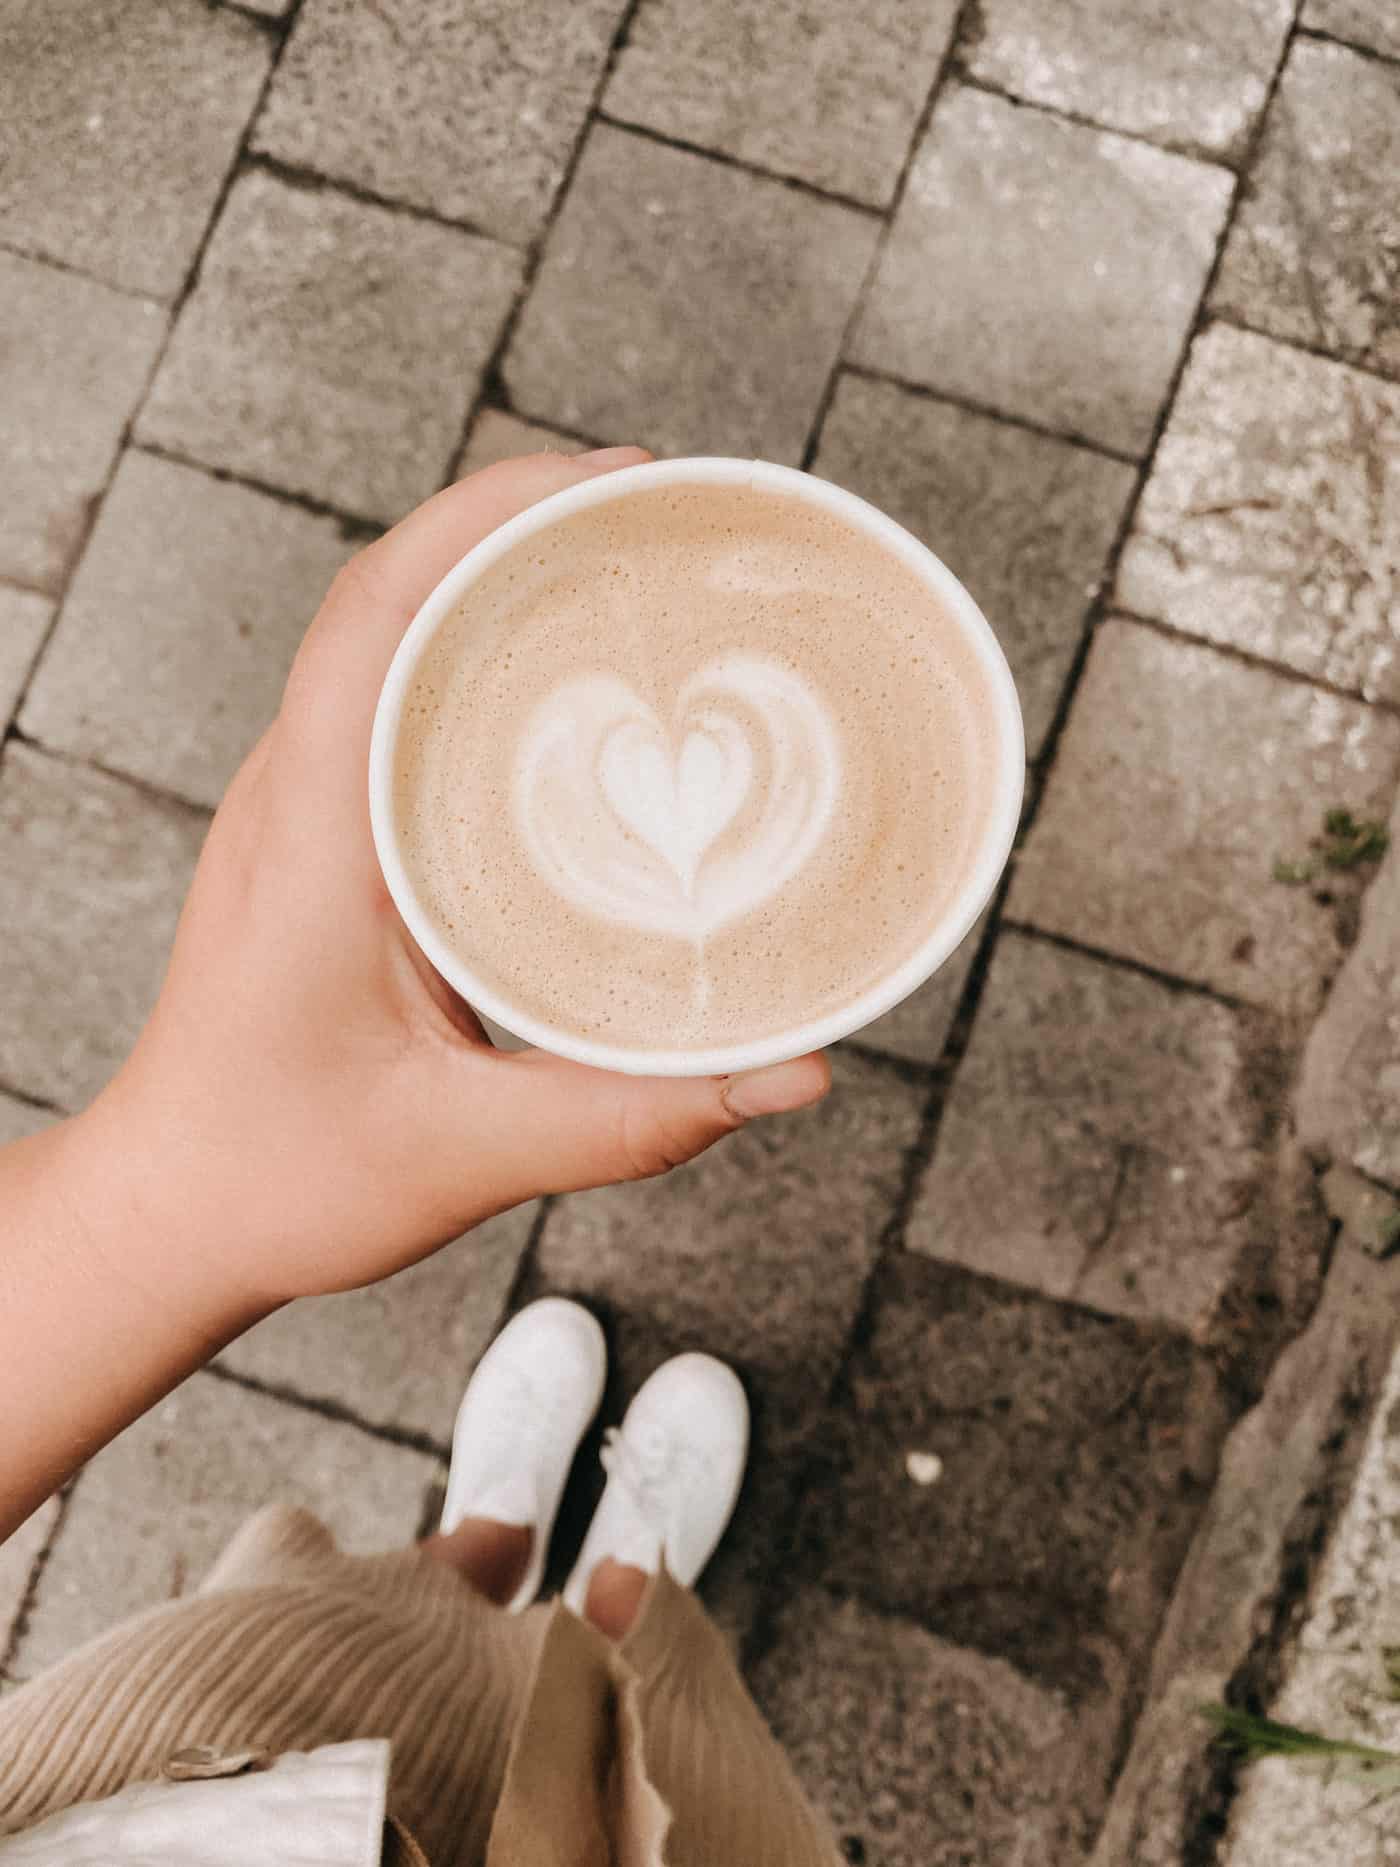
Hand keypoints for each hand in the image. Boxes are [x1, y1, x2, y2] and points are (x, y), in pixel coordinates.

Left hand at [83, 450, 828, 1313]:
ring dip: (489, 577)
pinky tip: (555, 683)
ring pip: (382, 637)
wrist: (172, 1208)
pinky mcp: (318, 836)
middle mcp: (292, 794)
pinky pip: (387, 698)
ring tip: (619, 564)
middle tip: (657, 510)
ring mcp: (296, 808)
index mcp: (313, 835)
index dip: (488, 515)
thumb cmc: (281, 1176)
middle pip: (390, 593)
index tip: (612, 480)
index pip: (378, 613)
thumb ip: (636, 1115)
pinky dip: (469, 651)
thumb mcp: (469, 1153)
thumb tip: (790, 1072)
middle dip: (517, 520)